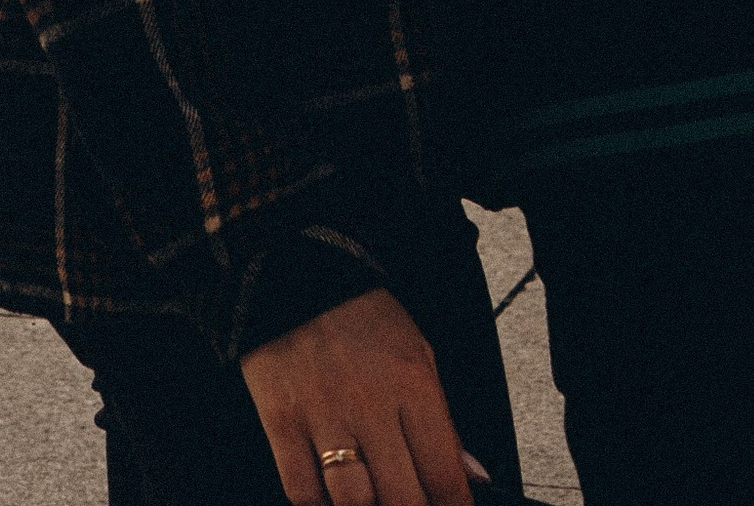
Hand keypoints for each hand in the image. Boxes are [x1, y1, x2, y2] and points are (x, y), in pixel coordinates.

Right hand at [240, 288, 481, 505]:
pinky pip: (301, 491)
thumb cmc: (362, 317)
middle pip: (402, 498)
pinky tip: (331, 500)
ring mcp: (322, 414)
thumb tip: (472, 476)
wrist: (295, 271)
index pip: (444, 473)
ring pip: (353, 503)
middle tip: (412, 505)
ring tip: (375, 503)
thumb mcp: (417, 353)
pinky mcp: (281, 420)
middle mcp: (369, 402)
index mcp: (412, 383)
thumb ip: (443, 421)